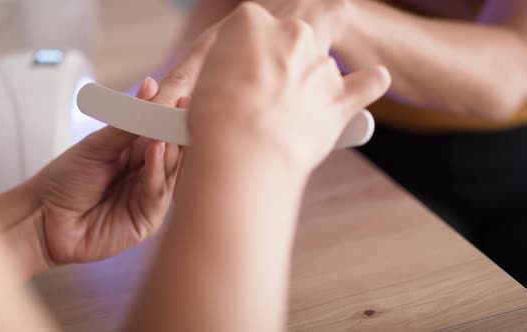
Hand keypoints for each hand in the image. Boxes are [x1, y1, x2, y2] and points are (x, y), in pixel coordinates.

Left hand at [32, 77, 181, 265]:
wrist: (42, 219)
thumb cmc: (66, 179)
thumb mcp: (98, 144)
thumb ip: (129, 122)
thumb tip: (152, 85)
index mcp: (140, 149)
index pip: (168, 123)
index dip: (181, 103)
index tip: (192, 76)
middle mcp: (151, 171)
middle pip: (178, 146)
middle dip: (184, 125)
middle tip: (188, 101)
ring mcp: (151, 195)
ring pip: (173, 169)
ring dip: (172, 145)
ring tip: (171, 123)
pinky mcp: (147, 219)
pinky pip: (158, 192)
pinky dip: (157, 170)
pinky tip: (155, 150)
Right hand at [189, 2, 390, 173]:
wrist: (243, 148)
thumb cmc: (213, 117)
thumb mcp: (199, 80)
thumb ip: (221, 73)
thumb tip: (231, 87)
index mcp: (250, 21)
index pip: (248, 30)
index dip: (241, 57)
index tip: (234, 78)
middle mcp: (291, 34)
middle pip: (289, 45)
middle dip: (278, 68)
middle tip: (256, 100)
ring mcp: (319, 66)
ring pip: (320, 69)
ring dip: (310, 87)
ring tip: (284, 122)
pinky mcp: (341, 98)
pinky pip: (368, 82)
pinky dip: (369, 82)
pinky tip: (370, 81)